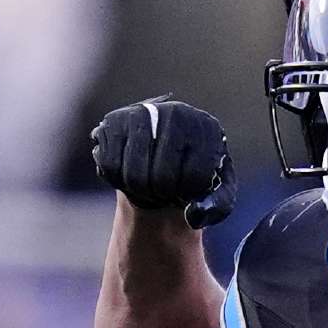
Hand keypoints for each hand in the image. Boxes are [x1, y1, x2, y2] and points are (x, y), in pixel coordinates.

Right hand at [91, 98, 237, 228]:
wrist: (162, 154)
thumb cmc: (193, 175)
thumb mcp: (216, 193)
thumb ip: (216, 207)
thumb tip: (194, 215)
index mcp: (208, 128)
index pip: (196, 175)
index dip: (188, 195)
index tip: (186, 193)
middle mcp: (178, 113)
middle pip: (163, 177)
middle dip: (163, 195)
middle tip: (165, 193)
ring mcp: (144, 113)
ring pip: (135, 175)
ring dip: (141, 191)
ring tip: (150, 185)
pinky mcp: (114, 121)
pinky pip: (110, 167)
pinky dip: (119, 181)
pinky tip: (130, 172)